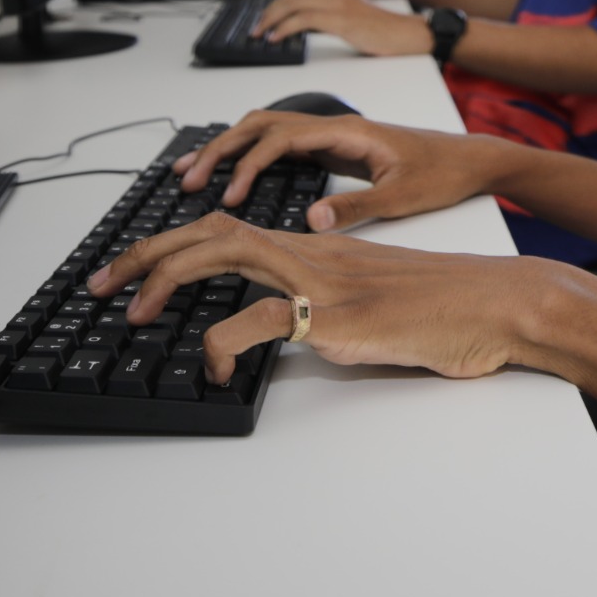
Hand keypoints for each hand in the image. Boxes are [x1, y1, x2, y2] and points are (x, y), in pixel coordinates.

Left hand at [86, 213, 545, 381]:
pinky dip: (220, 341)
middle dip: (146, 253)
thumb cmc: (446, 308)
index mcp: (315, 246)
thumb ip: (325, 308)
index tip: (132, 268)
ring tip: (127, 312)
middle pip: (211, 230)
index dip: (173, 242)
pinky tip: (209, 368)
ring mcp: (322, 279)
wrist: (497, 304)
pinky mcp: (337, 314)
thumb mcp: (371, 304)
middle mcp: (311, 250)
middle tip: (99, 284)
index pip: (229, 228)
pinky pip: (260, 319)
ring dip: (165, 279)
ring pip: (225, 254)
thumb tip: (289, 332)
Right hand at [176, 110, 506, 229]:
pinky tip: (230, 176)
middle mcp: (333, 126)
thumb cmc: (443, 173)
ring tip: (192, 173)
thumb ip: (357, 206)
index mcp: (348, 132)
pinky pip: (279, 145)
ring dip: (228, 148)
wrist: (471, 158)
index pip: (282, 137)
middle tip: (187, 179)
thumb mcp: (403, 196)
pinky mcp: (331, 147)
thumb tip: (311, 219)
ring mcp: (330, 134)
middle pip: (261, 124)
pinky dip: (248, 157)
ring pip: (265, 130)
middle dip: (220, 149)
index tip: (228, 194)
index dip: (249, 163)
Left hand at [256, 0, 433, 56]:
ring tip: (260, 34)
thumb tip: (300, 31)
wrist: (407, 34)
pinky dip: (284, 28)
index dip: (275, 5)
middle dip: (268, 12)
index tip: (263, 18)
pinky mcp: (340, 18)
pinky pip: (303, 20)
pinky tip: (276, 37)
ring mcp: (337, 3)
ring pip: (292, 5)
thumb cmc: (382, 33)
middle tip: (255, 29)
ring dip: (271, 20)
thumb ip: (325, 21)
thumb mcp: (348, 22)